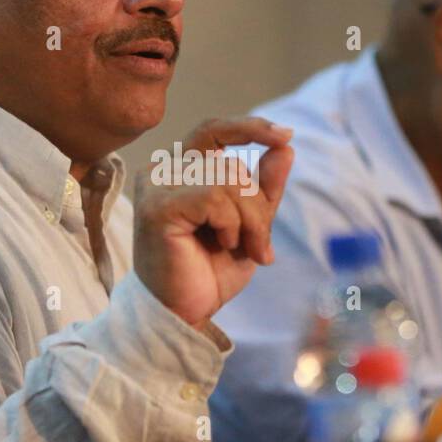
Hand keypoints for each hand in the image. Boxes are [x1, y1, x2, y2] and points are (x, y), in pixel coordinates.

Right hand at [133, 117, 294, 327]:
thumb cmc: (209, 270)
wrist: (186, 313)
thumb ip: (263, 187)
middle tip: (260, 245)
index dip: (250, 128)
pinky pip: (213, 196)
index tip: (286, 136)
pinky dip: (230, 223)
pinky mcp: (156, 207)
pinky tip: (222, 244)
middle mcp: (161, 171)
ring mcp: (155, 186)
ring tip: (241, 249)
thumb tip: (286, 147)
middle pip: (230, 163)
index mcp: (179, 170)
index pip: (215, 131)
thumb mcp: (249, 224)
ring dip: (248, 219)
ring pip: (227, 178)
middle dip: (257, 205)